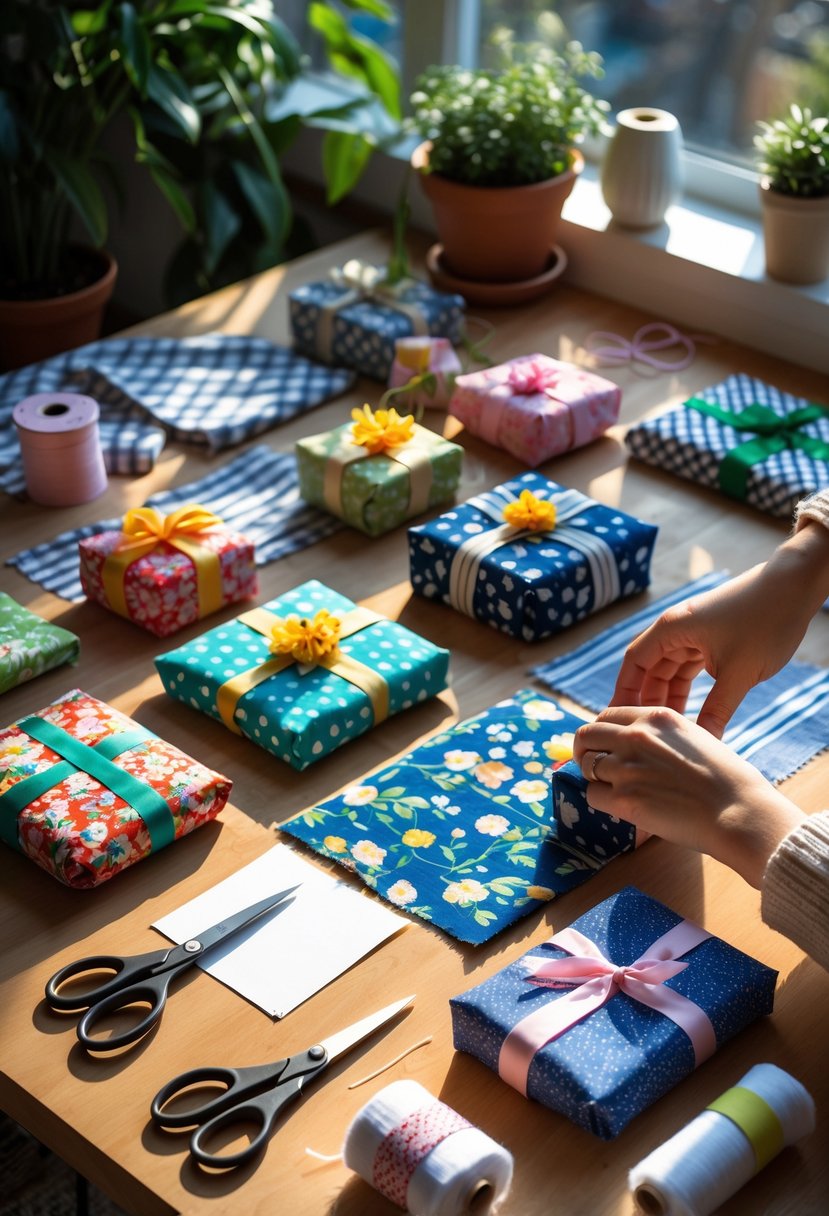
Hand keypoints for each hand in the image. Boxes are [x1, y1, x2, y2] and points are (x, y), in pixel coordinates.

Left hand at [574, 707, 804, 887]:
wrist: (739, 811)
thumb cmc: (728, 780)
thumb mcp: (695, 738)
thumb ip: (662, 738)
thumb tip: (640, 748)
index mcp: (656, 717)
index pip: (607, 715)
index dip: (602, 732)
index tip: (605, 746)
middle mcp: (636, 736)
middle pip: (585, 735)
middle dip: (583, 751)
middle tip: (591, 766)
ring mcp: (626, 767)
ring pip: (586, 767)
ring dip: (596, 779)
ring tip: (615, 791)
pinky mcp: (624, 798)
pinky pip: (592, 795)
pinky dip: (602, 802)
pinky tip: (622, 807)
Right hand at [610, 523, 828, 736]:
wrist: (796, 587)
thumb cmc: (766, 620)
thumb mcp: (739, 673)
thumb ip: (717, 710)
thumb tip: (702, 744)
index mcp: (672, 629)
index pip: (634, 663)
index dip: (623, 693)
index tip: (617, 722)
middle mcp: (676, 630)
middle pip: (649, 670)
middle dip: (645, 702)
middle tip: (642, 737)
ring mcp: (693, 634)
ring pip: (669, 671)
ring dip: (667, 698)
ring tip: (663, 732)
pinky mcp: (711, 639)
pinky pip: (688, 669)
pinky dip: (685, 690)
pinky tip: (687, 714)